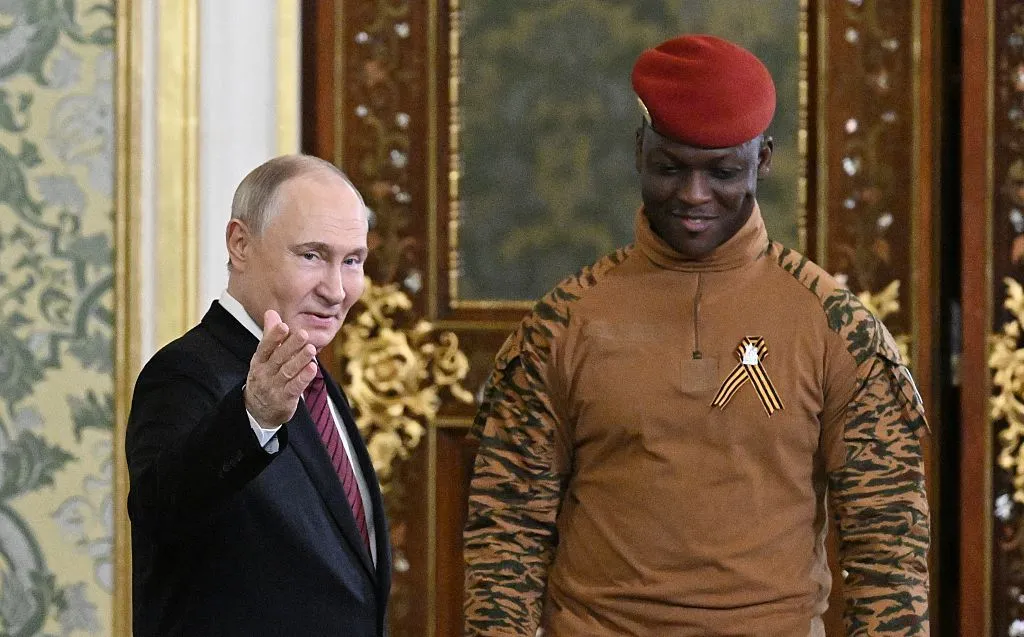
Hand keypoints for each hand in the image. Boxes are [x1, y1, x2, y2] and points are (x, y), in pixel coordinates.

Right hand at [244, 310, 317, 427]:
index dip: (273, 337)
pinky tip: (313, 368)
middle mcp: (265, 373)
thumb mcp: (263, 357)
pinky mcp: (285, 400)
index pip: (265, 347)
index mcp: (259, 361)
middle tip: (303, 334)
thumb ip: (270, 335)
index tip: (284, 326)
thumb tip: (271, 312)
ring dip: (300, 360)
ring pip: (288, 372)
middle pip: (278, 358)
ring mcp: (274, 387)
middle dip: (291, 346)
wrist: (257, 411)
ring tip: (311, 349)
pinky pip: (295, 388)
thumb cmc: (265, 377)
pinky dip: (303, 378)